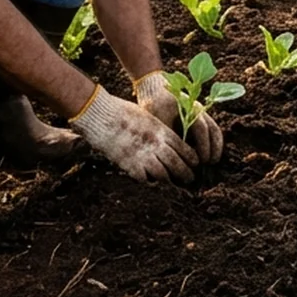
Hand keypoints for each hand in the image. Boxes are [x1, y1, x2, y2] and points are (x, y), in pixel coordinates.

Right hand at [68, 87, 198, 181]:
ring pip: (163, 174)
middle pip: (177, 164)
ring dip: (168, 180)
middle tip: (190, 179)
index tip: (195, 163)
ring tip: (172, 184)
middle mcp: (155, 144)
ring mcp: (143, 156)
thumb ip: (157, 129)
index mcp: (161, 131)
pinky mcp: (129, 165)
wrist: (101, 115)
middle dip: (185, 173)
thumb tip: (166, 139)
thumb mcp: (146, 116)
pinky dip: (148, 181)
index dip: (191, 158)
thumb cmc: (122, 112)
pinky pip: (144, 179)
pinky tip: (149, 181)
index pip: (183, 148)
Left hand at [135, 71, 224, 162]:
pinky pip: (209, 130)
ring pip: (213, 129)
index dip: (203, 146)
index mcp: (190, 108)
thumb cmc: (154, 104)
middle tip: (211, 163)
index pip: (201, 128)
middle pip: (213, 129)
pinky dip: (210, 142)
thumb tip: (176, 157)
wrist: (154, 88)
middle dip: (214, 147)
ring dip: (215, 145)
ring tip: (211, 161)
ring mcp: (199, 113)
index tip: (202, 161)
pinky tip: (205, 155)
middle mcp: (198, 110)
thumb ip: (170, 136)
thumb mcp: (160, 120)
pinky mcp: (196, 117)